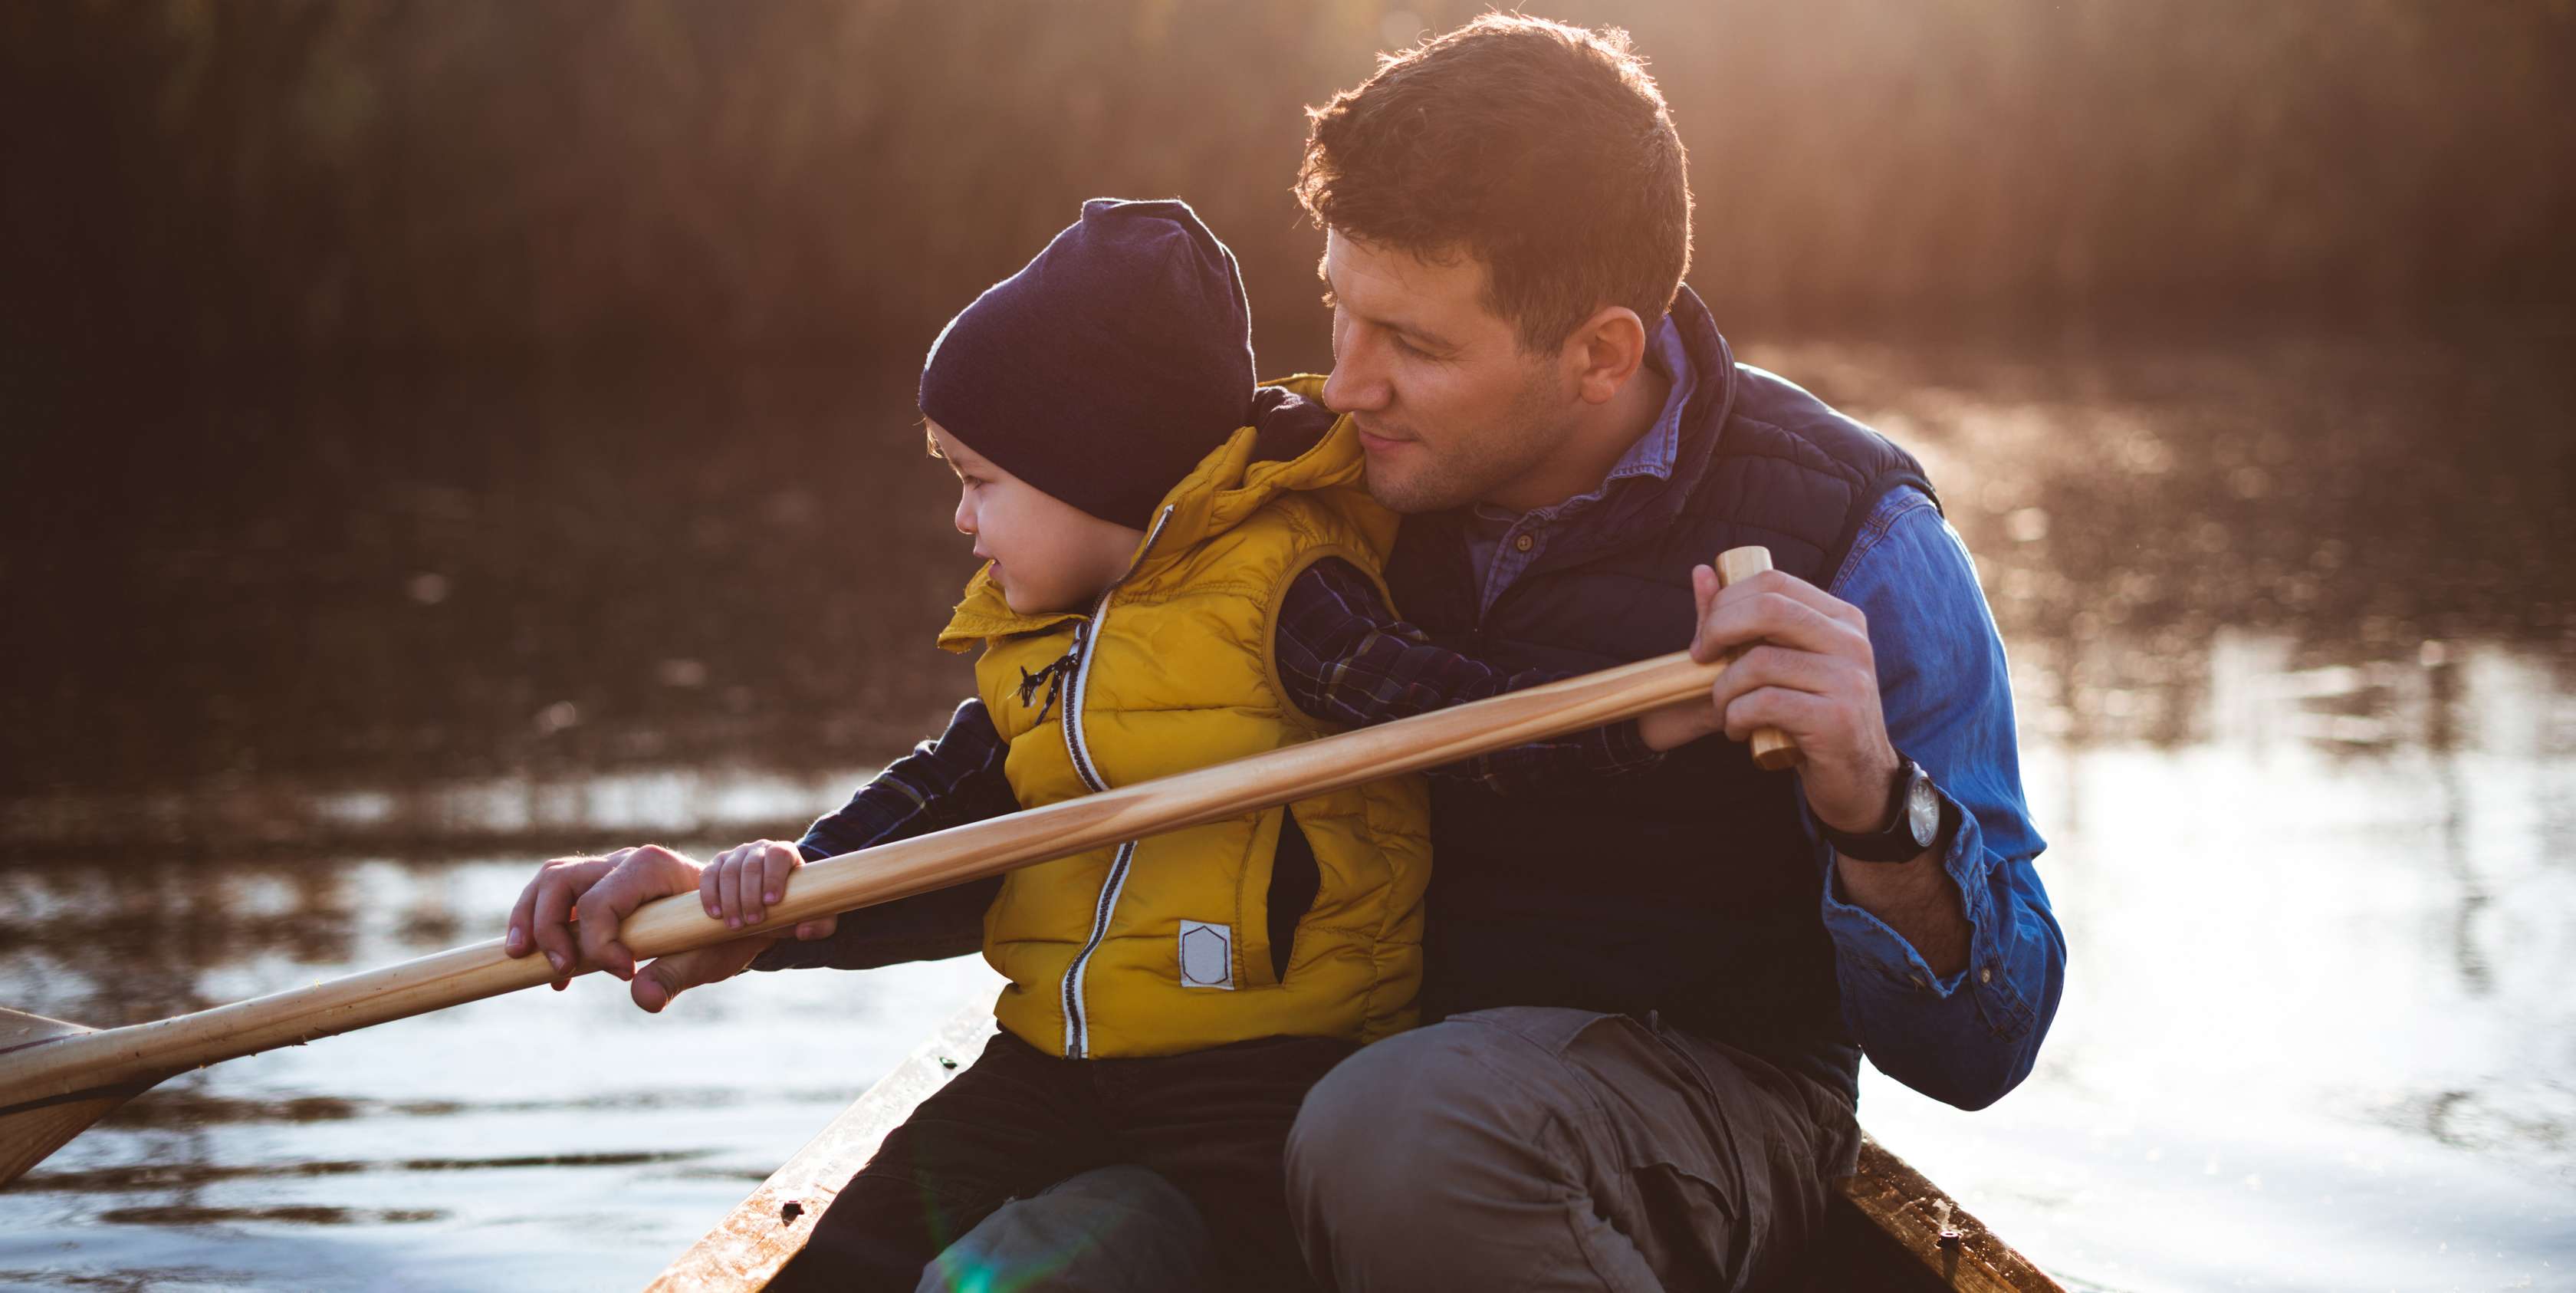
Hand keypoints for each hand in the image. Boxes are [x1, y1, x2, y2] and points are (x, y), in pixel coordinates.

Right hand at [503, 844, 789, 1011]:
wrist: (735, 914)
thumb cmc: (721, 933)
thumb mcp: (708, 958)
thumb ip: (676, 976)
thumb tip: (645, 999)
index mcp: (654, 867)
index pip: (601, 900)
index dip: (599, 943)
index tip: (625, 973)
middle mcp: (625, 860)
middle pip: (562, 879)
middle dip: (549, 927)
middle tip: (559, 972)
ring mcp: (609, 869)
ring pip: (551, 880)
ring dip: (530, 918)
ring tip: (523, 958)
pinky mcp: (599, 885)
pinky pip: (555, 895)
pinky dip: (540, 924)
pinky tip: (550, 967)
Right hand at [701, 839, 838, 942]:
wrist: (771, 903)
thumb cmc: (795, 906)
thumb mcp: (813, 915)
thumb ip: (819, 924)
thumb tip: (805, 931)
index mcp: (785, 853)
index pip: (778, 855)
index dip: (774, 876)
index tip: (772, 902)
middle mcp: (759, 849)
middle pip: (751, 865)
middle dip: (750, 895)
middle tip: (753, 921)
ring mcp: (736, 855)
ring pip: (729, 871)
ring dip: (730, 899)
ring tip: (735, 925)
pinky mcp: (716, 866)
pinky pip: (709, 875)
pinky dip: (710, 895)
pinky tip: (715, 914)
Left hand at [1684, 564, 1898, 833]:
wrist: (1859, 778)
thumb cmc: (1810, 715)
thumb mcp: (1783, 664)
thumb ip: (1742, 621)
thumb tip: (1701, 572)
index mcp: (1841, 618)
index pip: (1774, 583)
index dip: (1727, 601)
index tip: (1705, 636)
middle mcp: (1851, 642)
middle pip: (1767, 608)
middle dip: (1718, 630)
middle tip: (1701, 661)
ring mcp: (1849, 679)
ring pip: (1759, 662)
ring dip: (1724, 689)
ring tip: (1724, 709)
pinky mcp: (1836, 719)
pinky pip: (1765, 703)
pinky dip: (1736, 717)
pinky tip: (1737, 730)